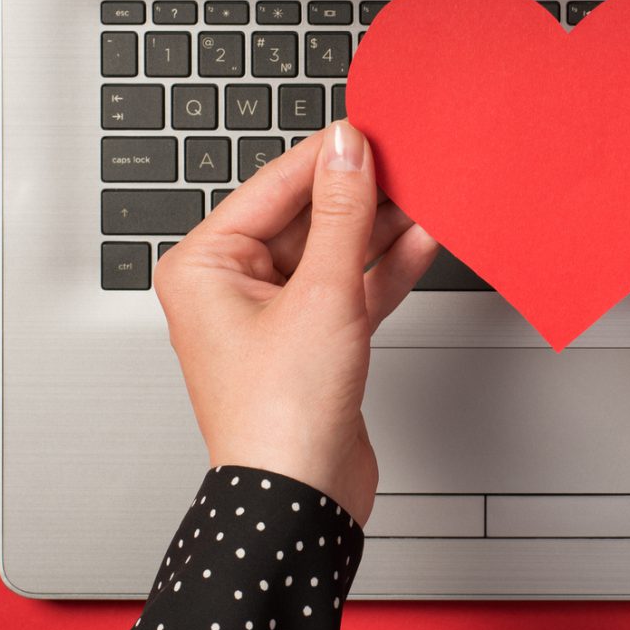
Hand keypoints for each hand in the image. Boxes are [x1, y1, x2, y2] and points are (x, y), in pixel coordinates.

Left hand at [152, 120, 438, 524]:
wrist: (300, 502)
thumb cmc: (280, 418)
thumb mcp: (322, 294)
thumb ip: (341, 213)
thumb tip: (348, 149)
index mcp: (203, 266)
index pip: (273, 186)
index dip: (326, 156)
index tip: (370, 127)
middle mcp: (230, 288)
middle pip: (305, 216)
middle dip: (359, 192)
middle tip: (408, 159)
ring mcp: (273, 316)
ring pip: (333, 251)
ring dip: (379, 228)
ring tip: (425, 194)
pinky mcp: (312, 341)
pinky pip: (349, 287)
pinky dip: (384, 268)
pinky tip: (422, 241)